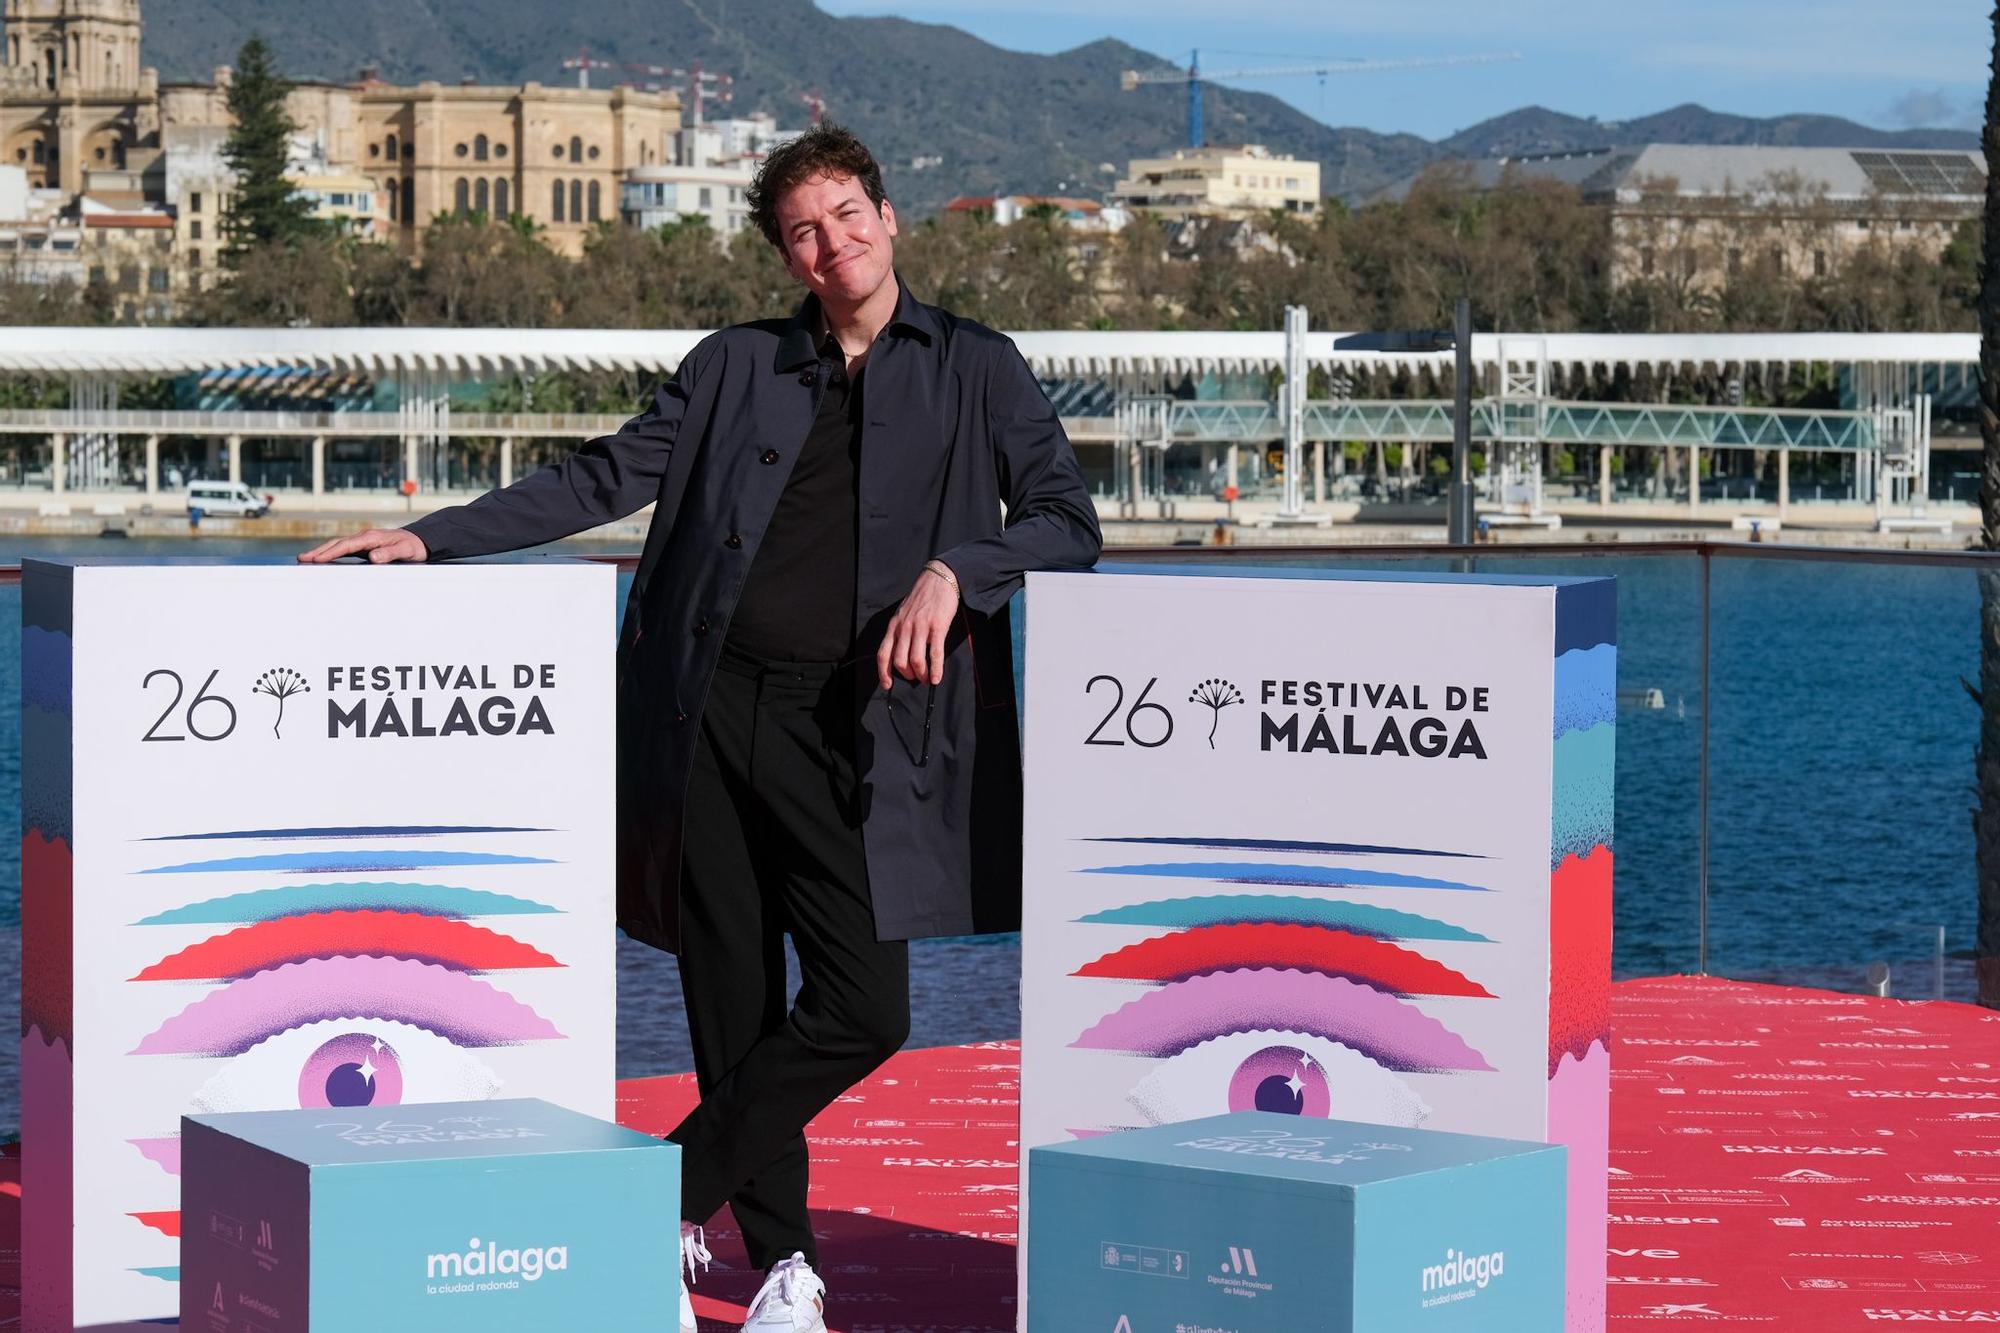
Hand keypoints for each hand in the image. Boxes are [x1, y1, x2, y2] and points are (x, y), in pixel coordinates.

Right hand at [297, 528, 428, 563]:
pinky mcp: (365, 545)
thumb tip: (373, 557)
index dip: (330, 552)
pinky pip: (345, 548)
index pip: (346, 545)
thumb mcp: (405, 551)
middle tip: (302, 559)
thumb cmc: (413, 546)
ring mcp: (364, 540)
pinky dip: (332, 552)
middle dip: (319, 551)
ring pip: (339, 545)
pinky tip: (324, 558)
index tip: (316, 559)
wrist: (421, 539)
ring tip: (306, 558)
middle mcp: (365, 537)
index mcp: (371, 537)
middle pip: (337, 543)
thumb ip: (389, 553)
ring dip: (322, 551)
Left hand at [877, 561, 959, 688]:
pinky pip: (935, 654)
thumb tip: (901, 653)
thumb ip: (900, 631)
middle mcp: (904, 628)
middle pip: (899, 661)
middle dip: (907, 675)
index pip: (883, 654)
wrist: (938, 579)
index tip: (887, 685)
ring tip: (927, 679)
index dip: (883, 673)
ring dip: (921, 675)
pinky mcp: (937, 627)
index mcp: (894, 626)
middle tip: (916, 678)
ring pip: (915, 660)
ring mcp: (920, 627)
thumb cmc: (922, 597)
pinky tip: (937, 678)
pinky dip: (936, 669)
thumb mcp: (903, 613)